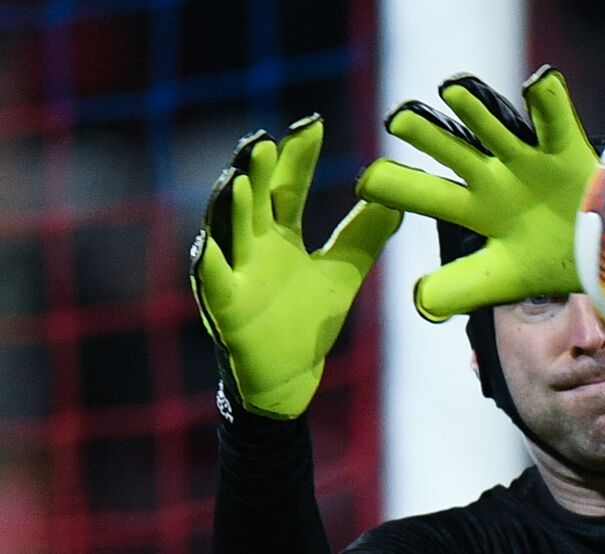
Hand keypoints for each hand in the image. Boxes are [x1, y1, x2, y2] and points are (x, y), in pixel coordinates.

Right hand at [190, 115, 401, 419]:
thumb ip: (364, 236)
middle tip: (264, 140)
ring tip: (236, 179)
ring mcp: (234, 275)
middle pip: (252, 200)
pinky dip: (207, 264)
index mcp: (278, 234)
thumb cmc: (306, 321)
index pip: (287, 185)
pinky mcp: (224, 309)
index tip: (313, 121)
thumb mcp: (343, 272)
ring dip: (228, 207)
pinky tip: (204, 245)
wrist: (290, 376)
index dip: (297, 155)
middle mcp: (252, 247)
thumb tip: (395, 200)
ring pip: (225, 233)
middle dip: (256, 171)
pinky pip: (212, 284)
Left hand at [355, 65, 596, 320]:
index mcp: (476, 208)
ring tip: (451, 91)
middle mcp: (496, 178)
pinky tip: (537, 84)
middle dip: (427, 136)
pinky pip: (556, 123)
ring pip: (497, 130)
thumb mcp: (504, 277)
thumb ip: (462, 287)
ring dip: (476, 112)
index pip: (428, 196)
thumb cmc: (554, 259)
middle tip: (398, 121)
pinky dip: (549, 102)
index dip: (397, 187)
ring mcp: (529, 161)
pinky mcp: (566, 150)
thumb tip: (420, 301)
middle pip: (454, 153)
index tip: (369, 182)